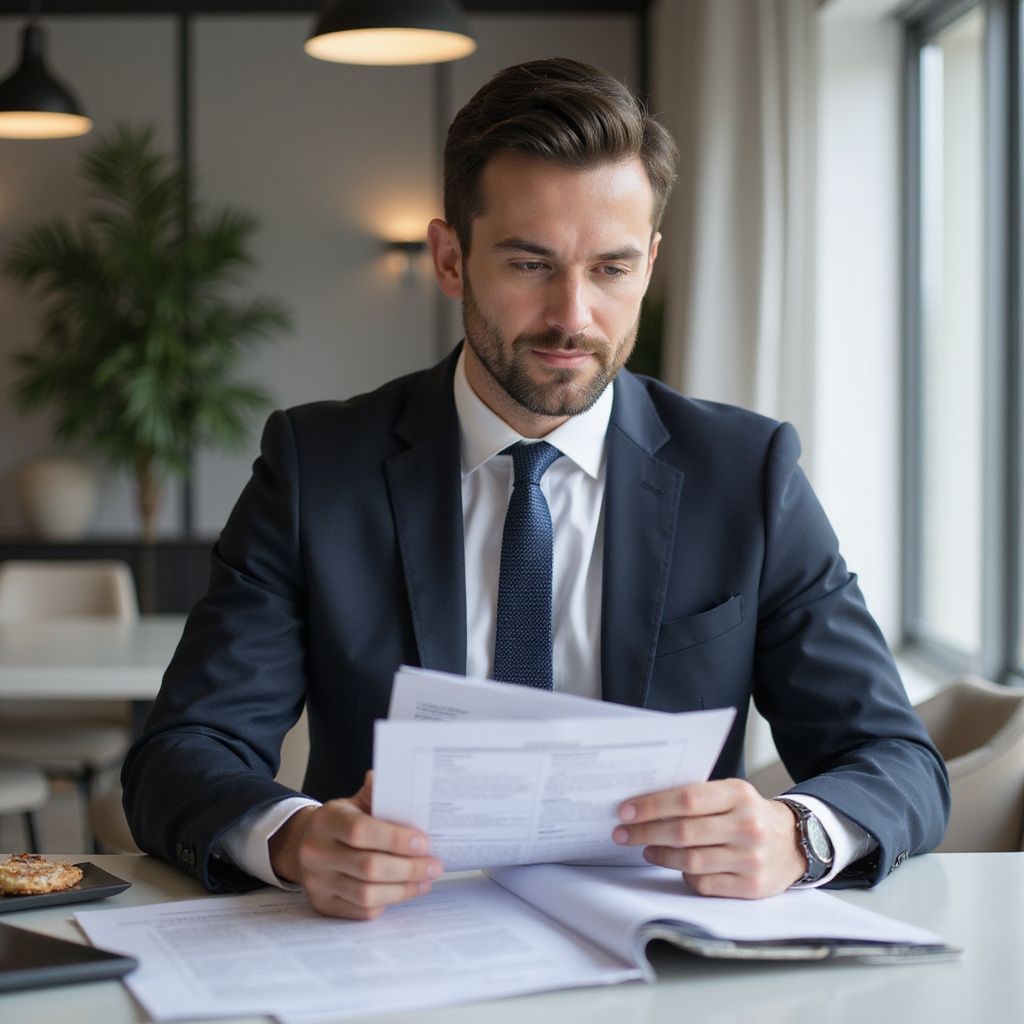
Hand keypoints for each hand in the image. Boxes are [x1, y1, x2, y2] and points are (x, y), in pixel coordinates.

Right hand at [269, 771, 442, 918]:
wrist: (306, 844)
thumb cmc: (342, 821)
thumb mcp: (356, 802)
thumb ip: (379, 794)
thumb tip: (405, 784)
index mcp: (326, 820)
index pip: (361, 831)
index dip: (396, 839)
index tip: (424, 842)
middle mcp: (316, 853)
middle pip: (368, 867)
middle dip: (409, 868)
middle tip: (434, 866)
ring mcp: (317, 882)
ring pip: (367, 894)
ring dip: (403, 889)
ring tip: (425, 880)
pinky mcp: (323, 905)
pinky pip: (362, 911)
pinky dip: (388, 903)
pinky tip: (405, 891)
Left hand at [612, 778, 804, 898]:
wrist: (794, 843)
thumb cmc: (750, 814)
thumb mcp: (731, 794)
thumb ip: (698, 797)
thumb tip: (646, 805)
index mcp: (739, 794)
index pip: (686, 799)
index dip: (652, 806)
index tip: (626, 811)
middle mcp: (747, 825)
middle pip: (684, 831)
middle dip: (645, 832)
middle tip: (622, 833)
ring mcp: (751, 858)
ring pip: (691, 860)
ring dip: (660, 855)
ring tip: (645, 849)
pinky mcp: (751, 886)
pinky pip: (705, 882)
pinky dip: (684, 874)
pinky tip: (674, 865)